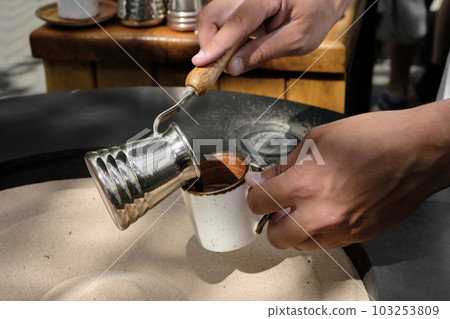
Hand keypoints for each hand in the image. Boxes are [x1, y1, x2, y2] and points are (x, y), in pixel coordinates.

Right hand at [192, 0, 349, 74]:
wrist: (322, 0)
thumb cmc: (314, 16)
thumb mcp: (297, 39)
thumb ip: (263, 52)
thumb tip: (233, 67)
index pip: (238, 20)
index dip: (218, 43)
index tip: (202, 62)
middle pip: (213, 14)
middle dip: (209, 43)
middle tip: (218, 65)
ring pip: (212, 17)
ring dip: (214, 42)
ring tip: (231, 58)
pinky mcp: (238, 4)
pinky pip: (220, 21)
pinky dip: (221, 38)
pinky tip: (235, 48)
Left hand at [246, 101, 449, 249]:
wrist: (417, 152)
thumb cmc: (372, 138)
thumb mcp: (318, 139)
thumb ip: (286, 164)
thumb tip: (264, 179)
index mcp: (305, 184)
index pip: (258, 204)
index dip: (255, 195)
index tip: (259, 189)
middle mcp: (320, 213)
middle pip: (274, 237)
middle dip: (270, 220)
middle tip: (278, 205)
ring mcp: (341, 229)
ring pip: (299, 244)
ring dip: (294, 228)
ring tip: (304, 207)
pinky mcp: (358, 236)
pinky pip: (325, 243)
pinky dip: (317, 231)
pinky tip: (325, 211)